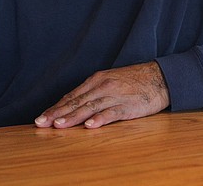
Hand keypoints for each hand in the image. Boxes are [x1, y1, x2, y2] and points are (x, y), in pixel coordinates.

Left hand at [34, 61, 169, 128]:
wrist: (160, 77)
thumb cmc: (134, 81)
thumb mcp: (111, 80)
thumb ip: (93, 92)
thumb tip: (74, 105)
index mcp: (97, 80)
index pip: (72, 96)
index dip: (56, 107)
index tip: (42, 117)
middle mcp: (103, 87)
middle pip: (77, 102)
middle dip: (57, 113)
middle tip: (42, 123)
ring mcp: (115, 96)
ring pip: (90, 107)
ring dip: (73, 117)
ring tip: (59, 125)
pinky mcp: (128, 106)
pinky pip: (112, 113)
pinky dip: (100, 119)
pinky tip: (90, 126)